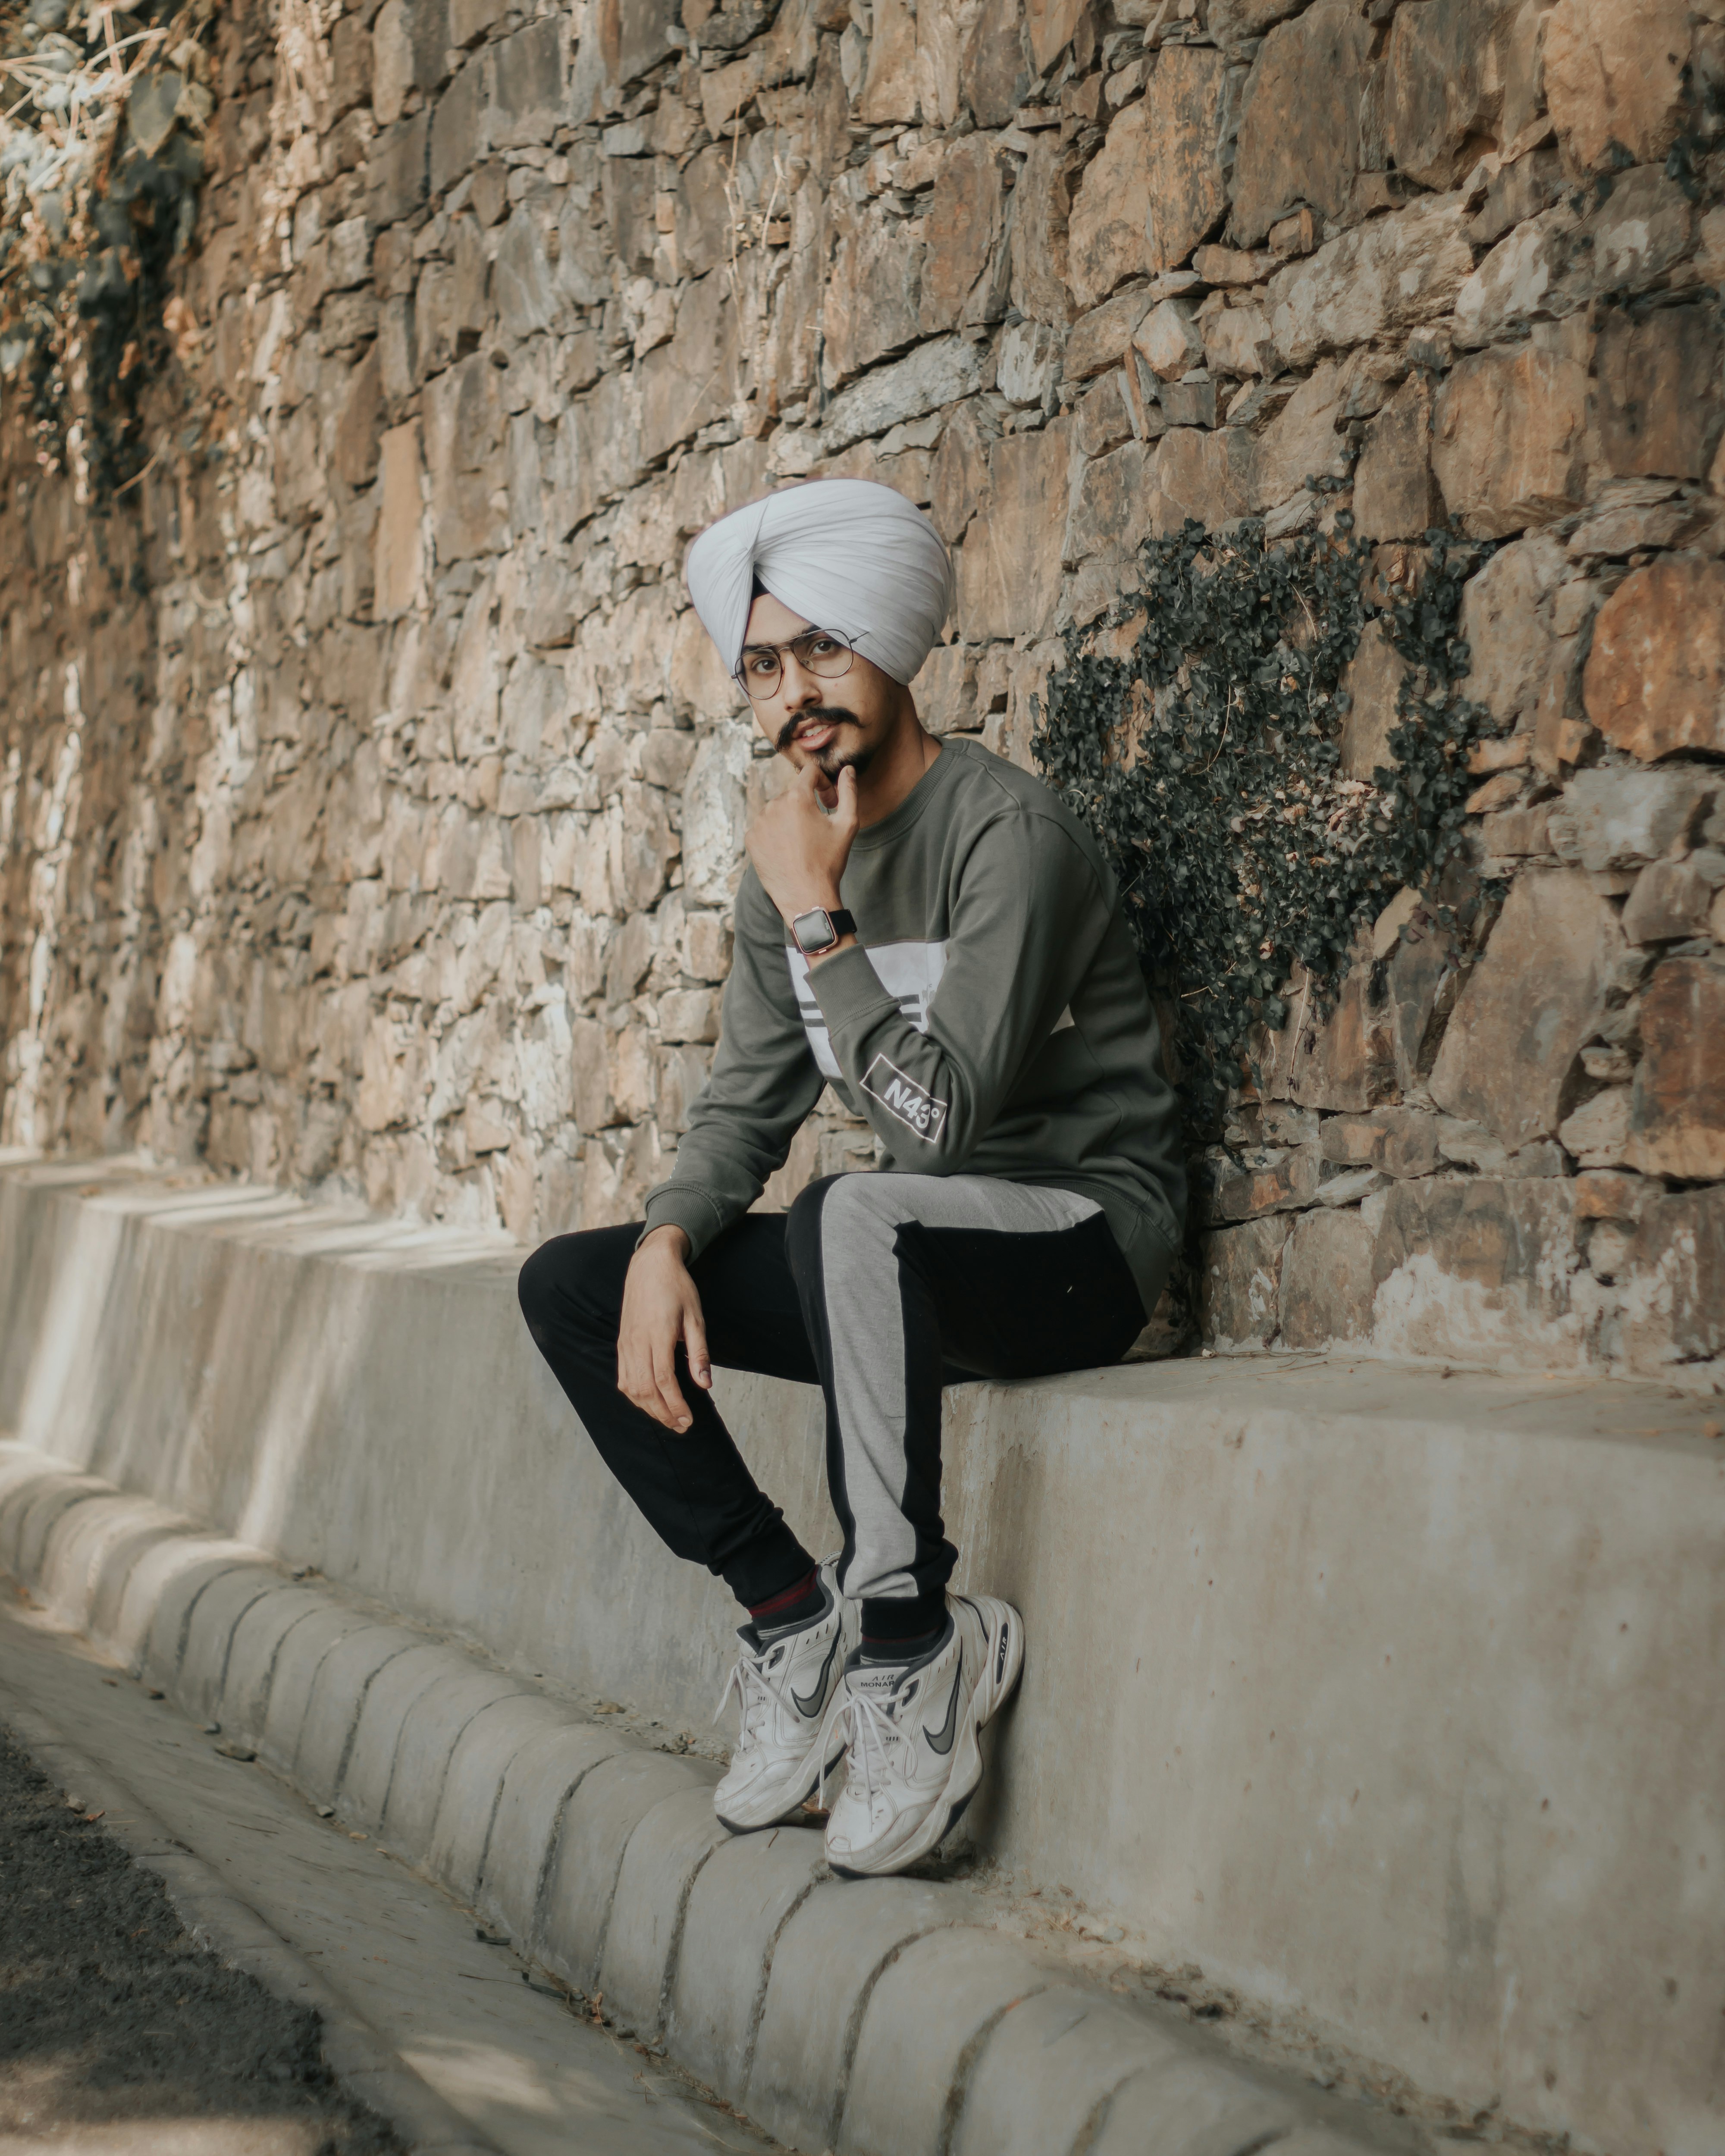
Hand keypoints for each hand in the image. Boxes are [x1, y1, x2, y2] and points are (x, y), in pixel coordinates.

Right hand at [617, 1226, 710, 1431]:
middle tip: (682, 1426)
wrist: (650, 1264)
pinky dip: (635, 1395)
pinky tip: (649, 1402)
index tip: (689, 1420)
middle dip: (663, 1413)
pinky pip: (623, 1377)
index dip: (675, 1405)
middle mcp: (637, 1342)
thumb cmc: (678, 1288)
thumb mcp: (696, 1317)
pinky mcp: (622, 1343)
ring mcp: (626, 1343)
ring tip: (669, 1418)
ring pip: (631, 1387)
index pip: (663, 1380)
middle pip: (645, 1389)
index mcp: (658, 1334)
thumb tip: (705, 1384)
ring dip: (649, 1408)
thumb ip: (699, 1352)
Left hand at [745, 761, 859, 927]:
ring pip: (778, 809)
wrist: (806, 898)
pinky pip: (765, 826)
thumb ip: (849, 792)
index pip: (809, 772)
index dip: (823, 784)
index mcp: (797, 798)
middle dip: (807, 805)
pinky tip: (787, 851)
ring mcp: (759, 822)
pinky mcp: (750, 839)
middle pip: (793, 793)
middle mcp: (774, 805)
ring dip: (790, 818)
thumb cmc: (829, 862)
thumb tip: (848, 770)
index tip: (829, 802)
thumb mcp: (847, 825)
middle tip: (818, 830)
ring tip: (802, 843)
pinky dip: (776, 833)